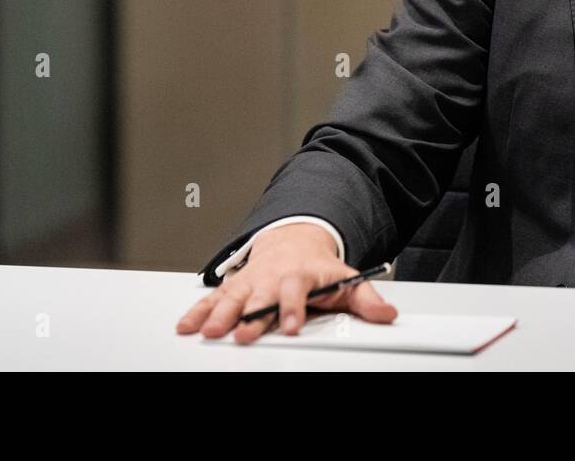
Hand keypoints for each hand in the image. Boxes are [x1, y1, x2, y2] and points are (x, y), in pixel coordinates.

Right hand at [176, 223, 398, 343]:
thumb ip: (366, 298)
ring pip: (232, 296)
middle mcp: (272, 278)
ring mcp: (251, 281)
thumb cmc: (319, 267)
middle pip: (259, 296)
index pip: (296, 291)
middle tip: (241, 333)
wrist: (295, 240)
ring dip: (219, 313)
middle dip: (249, 315)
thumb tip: (388, 314)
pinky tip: (187, 326)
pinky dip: (198, 310)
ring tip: (208, 331)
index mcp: (300, 275)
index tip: (291, 327)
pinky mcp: (234, 286)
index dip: (293, 308)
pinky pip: (213, 297)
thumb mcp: (347, 278)